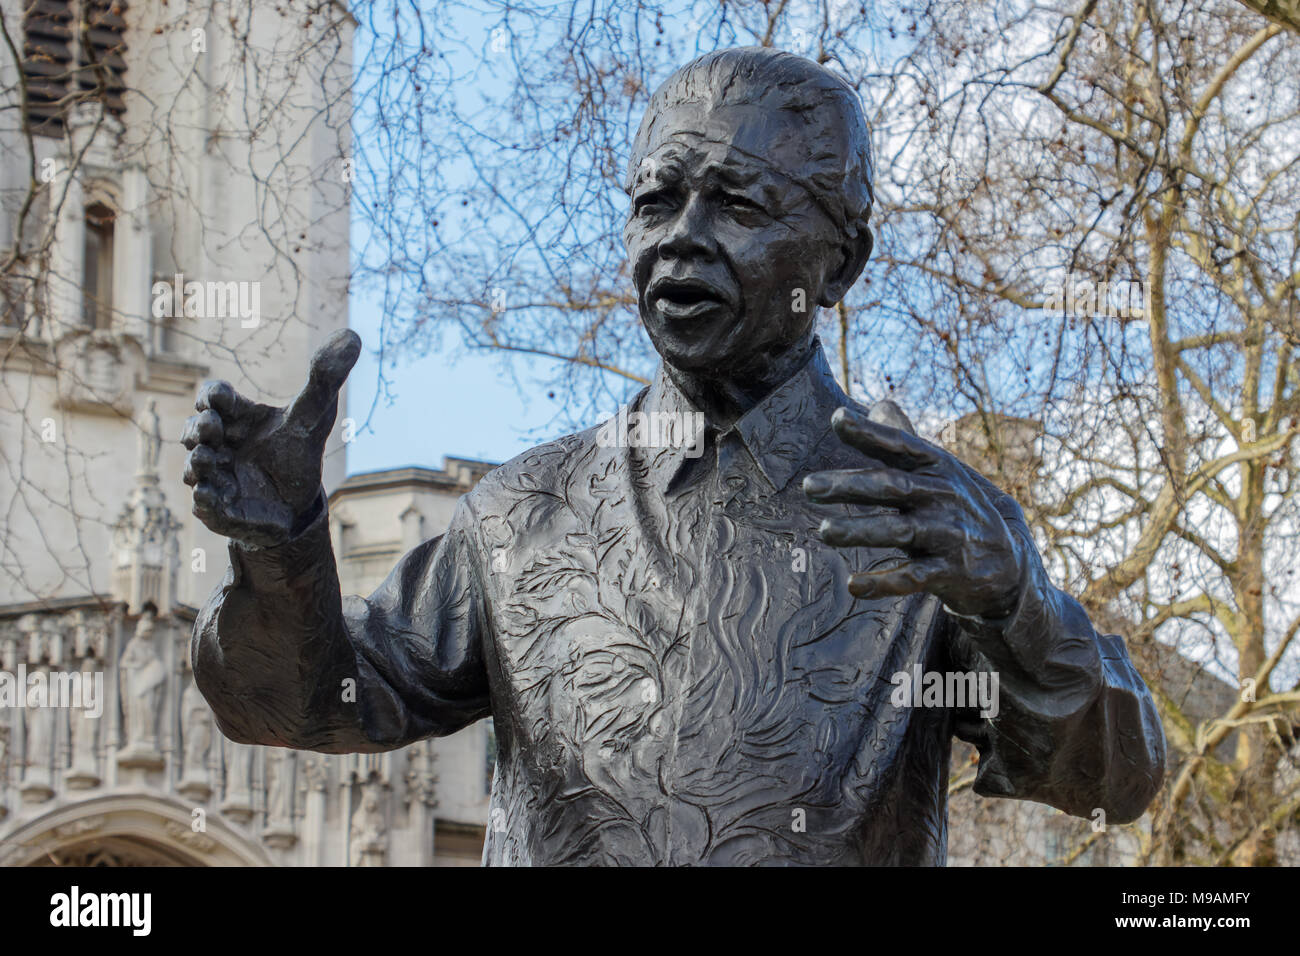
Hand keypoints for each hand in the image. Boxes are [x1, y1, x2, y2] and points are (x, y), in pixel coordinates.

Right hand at [181, 329, 360, 548]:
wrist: (296, 504)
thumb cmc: (297, 452)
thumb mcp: (315, 414)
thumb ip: (326, 377)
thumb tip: (351, 335)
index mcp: (236, 416)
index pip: (212, 397)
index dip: (212, 396)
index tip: (220, 401)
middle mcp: (218, 444)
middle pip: (195, 430)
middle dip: (199, 428)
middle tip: (212, 430)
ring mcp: (213, 476)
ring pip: (193, 467)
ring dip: (198, 462)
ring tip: (210, 460)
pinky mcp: (217, 508)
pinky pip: (201, 504)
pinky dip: (205, 499)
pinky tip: (214, 495)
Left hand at [802, 406, 1023, 618]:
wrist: (1010, 563)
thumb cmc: (959, 509)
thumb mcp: (941, 472)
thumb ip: (906, 442)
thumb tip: (879, 403)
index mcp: (938, 468)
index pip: (902, 446)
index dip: (871, 432)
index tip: (838, 419)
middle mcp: (943, 498)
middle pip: (893, 486)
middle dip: (850, 485)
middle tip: (809, 486)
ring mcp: (948, 536)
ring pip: (899, 531)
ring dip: (859, 530)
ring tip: (824, 530)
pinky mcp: (950, 574)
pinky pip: (912, 579)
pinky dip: (883, 583)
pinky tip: (853, 586)